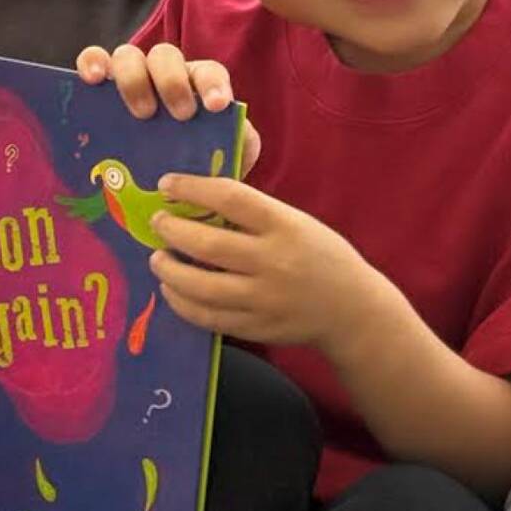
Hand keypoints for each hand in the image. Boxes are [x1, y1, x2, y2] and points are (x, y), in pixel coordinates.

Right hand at [76, 44, 260, 176]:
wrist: (168, 183)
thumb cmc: (197, 162)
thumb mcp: (228, 155)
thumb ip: (239, 144)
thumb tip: (236, 139)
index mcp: (197, 84)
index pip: (207, 72)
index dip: (212, 85)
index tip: (216, 106)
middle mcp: (163, 73)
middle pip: (165, 56)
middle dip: (172, 82)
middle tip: (180, 115)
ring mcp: (130, 76)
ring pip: (128, 55)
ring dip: (133, 79)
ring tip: (141, 113)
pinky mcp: (101, 86)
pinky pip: (93, 60)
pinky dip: (91, 63)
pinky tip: (91, 80)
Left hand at [146, 175, 402, 354]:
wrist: (353, 310)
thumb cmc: (318, 255)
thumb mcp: (295, 223)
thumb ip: (252, 213)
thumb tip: (195, 198)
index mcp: (285, 226)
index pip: (230, 198)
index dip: (192, 187)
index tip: (166, 183)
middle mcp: (274, 262)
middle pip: (208, 245)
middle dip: (171, 231)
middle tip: (157, 222)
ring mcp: (264, 299)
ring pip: (201, 287)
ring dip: (168, 271)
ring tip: (157, 259)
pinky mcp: (256, 328)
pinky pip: (207, 317)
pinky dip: (181, 303)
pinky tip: (171, 289)